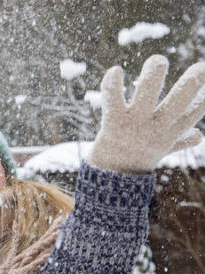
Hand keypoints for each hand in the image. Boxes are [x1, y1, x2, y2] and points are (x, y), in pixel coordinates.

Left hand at [89, 55, 204, 172]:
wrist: (111, 179)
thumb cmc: (139, 156)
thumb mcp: (163, 148)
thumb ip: (180, 139)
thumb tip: (197, 135)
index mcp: (172, 130)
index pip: (196, 109)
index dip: (204, 93)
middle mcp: (156, 126)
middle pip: (178, 103)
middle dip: (191, 83)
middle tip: (201, 67)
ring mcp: (134, 123)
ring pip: (147, 95)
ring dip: (154, 75)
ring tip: (158, 61)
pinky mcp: (113, 121)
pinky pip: (113, 99)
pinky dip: (113, 84)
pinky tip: (116, 70)